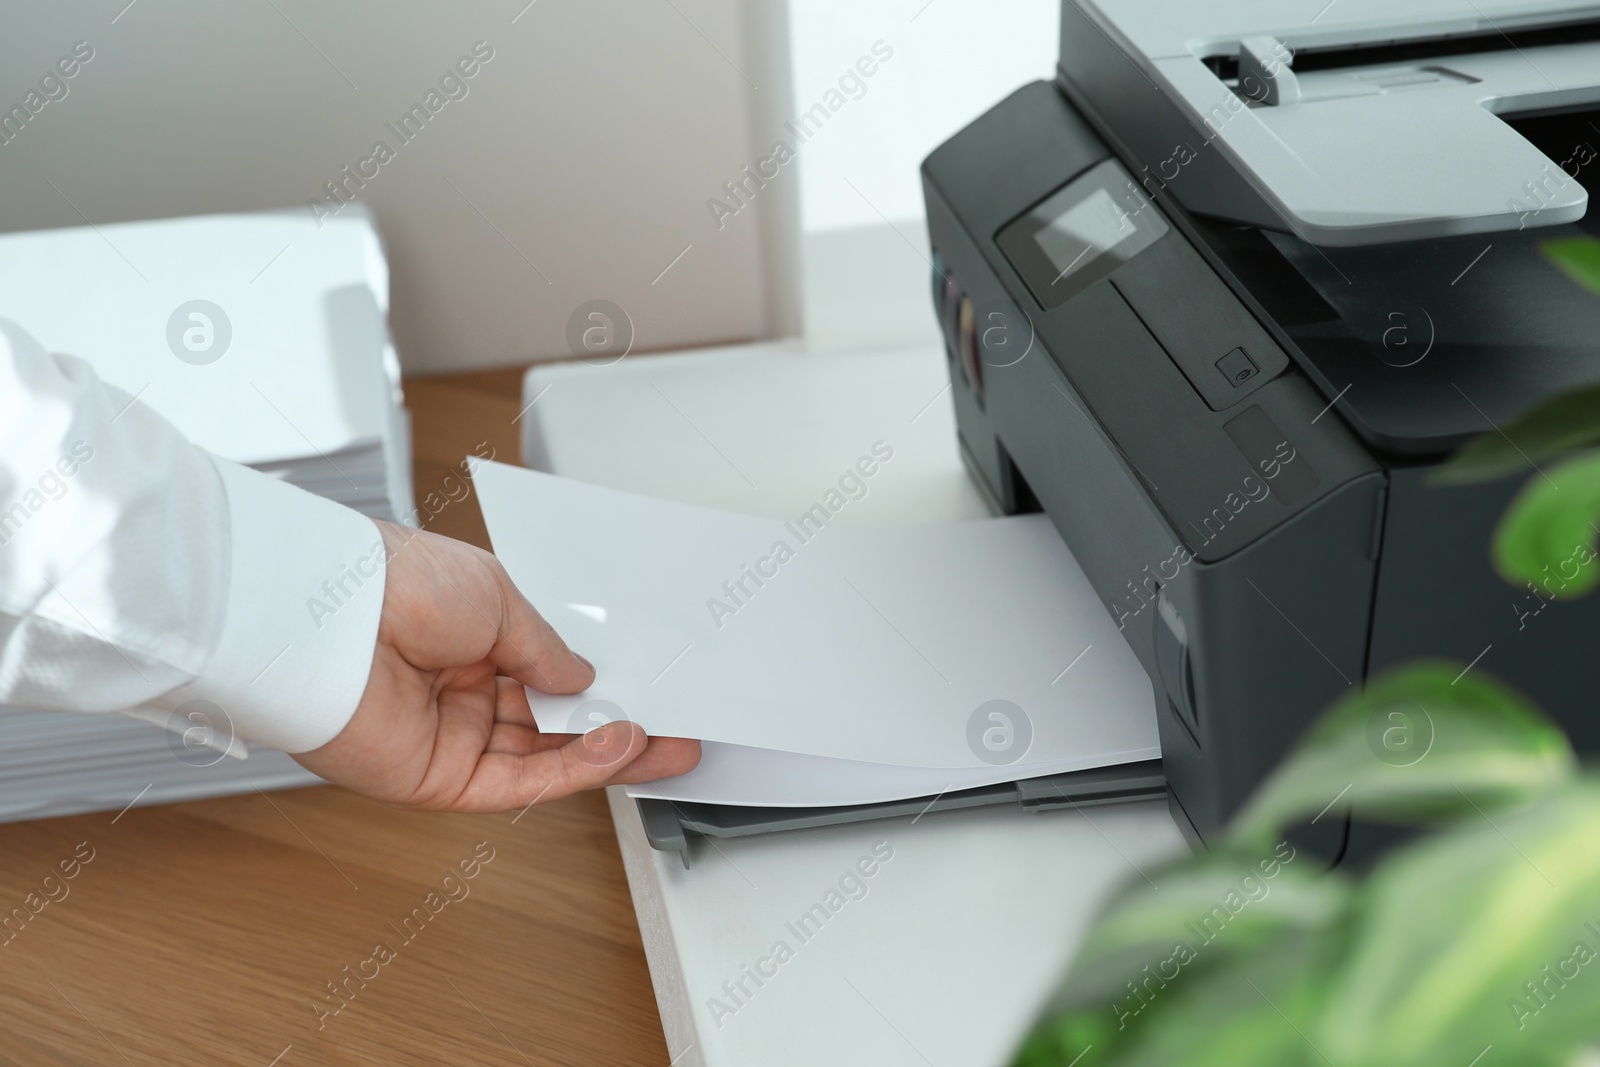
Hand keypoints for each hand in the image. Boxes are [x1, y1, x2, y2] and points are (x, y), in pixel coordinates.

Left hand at [292, 520, 699, 810]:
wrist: (328, 616)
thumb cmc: (395, 583)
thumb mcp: (499, 597)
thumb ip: (546, 648)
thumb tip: (582, 676)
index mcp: (468, 638)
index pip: (547, 674)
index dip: (598, 686)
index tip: (647, 689)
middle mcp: (458, 690)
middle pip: (552, 724)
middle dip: (615, 728)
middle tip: (673, 730)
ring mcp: (449, 737)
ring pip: (544, 758)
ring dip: (605, 753)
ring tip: (661, 742)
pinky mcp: (438, 780)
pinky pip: (519, 782)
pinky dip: (573, 770)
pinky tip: (617, 748)